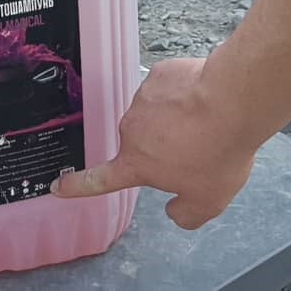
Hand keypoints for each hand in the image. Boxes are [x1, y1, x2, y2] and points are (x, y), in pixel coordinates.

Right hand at [50, 58, 258, 229]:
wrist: (232, 102)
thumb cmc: (218, 152)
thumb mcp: (208, 201)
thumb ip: (185, 215)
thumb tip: (174, 211)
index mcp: (137, 163)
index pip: (99, 179)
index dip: (77, 185)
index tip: (58, 185)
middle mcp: (132, 130)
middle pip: (143, 142)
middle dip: (165, 145)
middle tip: (198, 147)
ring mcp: (143, 100)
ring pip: (158, 112)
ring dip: (176, 117)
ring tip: (205, 121)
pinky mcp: (158, 75)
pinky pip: (168, 87)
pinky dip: (183, 93)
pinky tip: (203, 98)